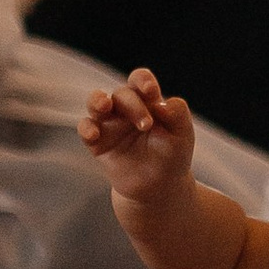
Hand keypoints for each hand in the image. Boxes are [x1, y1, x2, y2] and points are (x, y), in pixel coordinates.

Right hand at [80, 69, 195, 198]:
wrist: (159, 187)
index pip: (139, 80)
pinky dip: (86, 128)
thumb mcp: (182, 135)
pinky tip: (94, 134)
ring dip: (97, 100)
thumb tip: (163, 103)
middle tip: (146, 125)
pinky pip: (85, 128)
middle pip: (121, 93)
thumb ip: (178, 114)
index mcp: (147, 101)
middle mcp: (125, 109)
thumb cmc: (172, 155)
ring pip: (95, 102)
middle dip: (133, 105)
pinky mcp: (97, 142)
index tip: (151, 91)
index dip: (143, 81)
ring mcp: (109, 124)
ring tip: (104, 105)